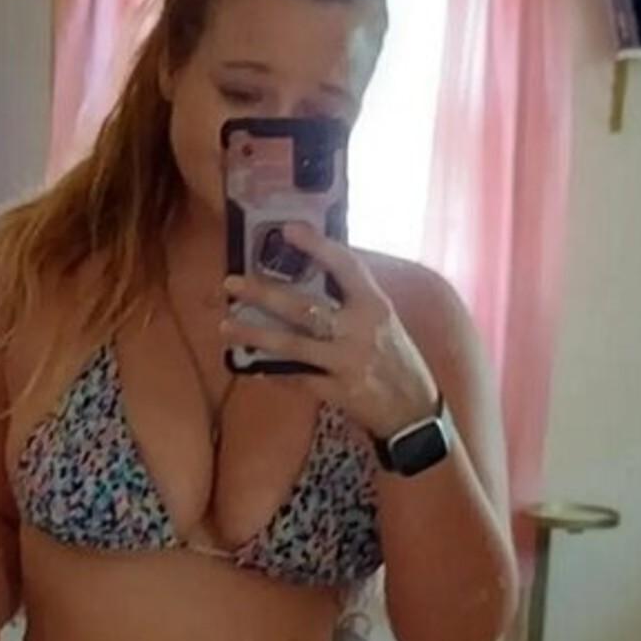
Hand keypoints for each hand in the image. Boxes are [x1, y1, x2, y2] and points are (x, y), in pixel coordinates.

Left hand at [222, 223, 439, 444]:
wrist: (414, 411)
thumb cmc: (396, 359)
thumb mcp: (383, 321)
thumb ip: (352, 299)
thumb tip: (312, 272)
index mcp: (374, 306)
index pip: (345, 266)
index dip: (317, 245)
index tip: (288, 229)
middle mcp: (360, 330)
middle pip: (304, 306)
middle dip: (263, 293)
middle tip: (231, 282)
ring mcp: (347, 362)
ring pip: (291, 345)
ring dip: (254, 334)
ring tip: (226, 326)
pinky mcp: (337, 392)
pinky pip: (296, 378)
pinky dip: (272, 371)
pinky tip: (251, 366)